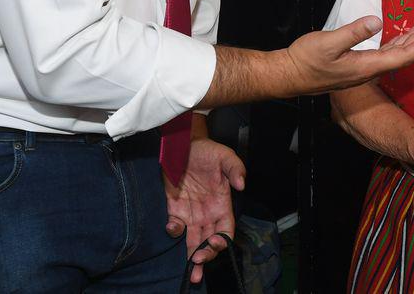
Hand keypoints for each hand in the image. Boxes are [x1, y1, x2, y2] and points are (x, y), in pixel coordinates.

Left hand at [165, 137, 245, 285]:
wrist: (183, 144)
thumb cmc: (207, 151)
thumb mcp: (225, 156)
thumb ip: (235, 169)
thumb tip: (241, 184)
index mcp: (222, 204)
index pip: (226, 229)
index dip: (222, 241)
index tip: (215, 243)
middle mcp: (207, 213)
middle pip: (209, 242)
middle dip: (206, 256)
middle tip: (198, 263)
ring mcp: (190, 213)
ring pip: (192, 241)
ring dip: (191, 255)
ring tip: (190, 268)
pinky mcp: (174, 209)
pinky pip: (174, 227)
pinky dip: (173, 231)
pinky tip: (172, 228)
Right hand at [284, 17, 413, 94]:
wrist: (289, 75)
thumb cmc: (306, 61)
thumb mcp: (328, 42)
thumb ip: (353, 32)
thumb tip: (376, 21)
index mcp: (365, 66)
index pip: (400, 56)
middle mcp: (368, 70)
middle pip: (401, 55)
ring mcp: (362, 69)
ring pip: (392, 54)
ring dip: (409, 41)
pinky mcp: (355, 65)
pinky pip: (382, 54)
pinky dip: (394, 44)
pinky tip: (398, 38)